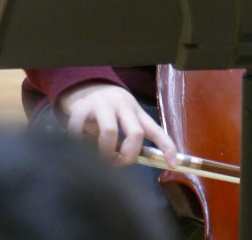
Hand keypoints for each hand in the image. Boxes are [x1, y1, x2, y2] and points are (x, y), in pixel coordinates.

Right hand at [59, 81, 177, 168]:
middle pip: (135, 133)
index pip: (156, 130)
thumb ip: (130, 139)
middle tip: (118, 163)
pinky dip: (79, 142)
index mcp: (136, 112)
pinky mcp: (82, 106)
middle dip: (128, 155)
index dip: (166, 147)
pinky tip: (78, 146)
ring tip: (99, 158)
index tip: (173, 163)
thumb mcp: (125, 121)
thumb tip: (132, 162)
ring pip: (110, 132)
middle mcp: (123, 106)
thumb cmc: (111, 111)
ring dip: (105, 152)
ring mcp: (103, 105)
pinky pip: (80, 128)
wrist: (89, 87)